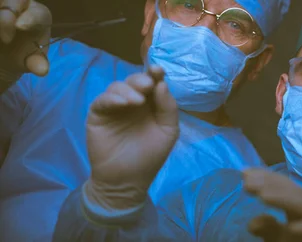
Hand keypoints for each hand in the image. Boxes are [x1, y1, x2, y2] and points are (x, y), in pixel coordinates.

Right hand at [0, 0, 50, 75]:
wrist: (5, 55)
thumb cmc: (23, 54)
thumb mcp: (30, 61)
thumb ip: (36, 63)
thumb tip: (42, 71)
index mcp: (38, 16)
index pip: (38, 13)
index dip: (30, 18)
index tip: (20, 27)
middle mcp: (22, 4)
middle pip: (14, 1)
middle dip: (7, 16)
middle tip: (5, 37)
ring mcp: (3, 4)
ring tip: (0, 38)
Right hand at [85, 66, 178, 210]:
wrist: (127, 180)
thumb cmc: (149, 156)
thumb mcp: (168, 131)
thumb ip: (168, 108)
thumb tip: (162, 84)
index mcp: (151, 103)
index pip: (153, 82)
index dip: (155, 73)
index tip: (158, 70)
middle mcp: (132, 101)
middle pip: (134, 80)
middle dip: (141, 79)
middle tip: (148, 84)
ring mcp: (114, 107)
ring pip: (117, 86)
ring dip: (128, 89)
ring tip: (137, 101)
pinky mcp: (98, 114)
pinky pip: (102, 100)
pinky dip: (112, 98)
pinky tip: (123, 103)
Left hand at [243, 169, 301, 241]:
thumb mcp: (283, 240)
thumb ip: (270, 230)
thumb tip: (252, 222)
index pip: (285, 187)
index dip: (266, 177)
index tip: (244, 173)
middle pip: (295, 192)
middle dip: (272, 185)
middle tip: (248, 181)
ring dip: (287, 200)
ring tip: (263, 196)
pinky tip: (292, 228)